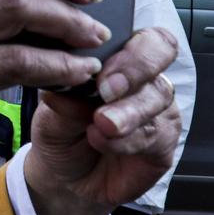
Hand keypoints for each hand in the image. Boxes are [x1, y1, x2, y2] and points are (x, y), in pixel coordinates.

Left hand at [24, 27, 179, 214]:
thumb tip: (67, 76)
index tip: (101, 67)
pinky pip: (155, 136)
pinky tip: (102, 141)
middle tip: (106, 90)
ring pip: (157, 99)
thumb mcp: (51, 110)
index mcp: (117, 60)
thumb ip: (64, 93)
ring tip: (99, 124)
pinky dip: (126, 140)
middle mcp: (142, 80)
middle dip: (134, 69)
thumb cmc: (60, 133)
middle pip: (160, 55)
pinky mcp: (162, 145)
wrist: (61, 178)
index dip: (130, 46)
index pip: (141, 35)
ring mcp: (156, 111)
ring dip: (126, 112)